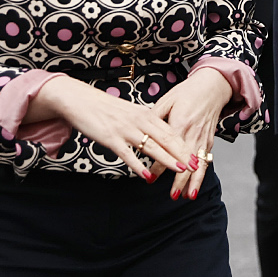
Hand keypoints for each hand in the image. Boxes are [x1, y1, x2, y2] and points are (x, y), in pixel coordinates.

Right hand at [26, 75, 189, 179]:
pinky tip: (146, 176)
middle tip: (194, 165)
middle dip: (182, 153)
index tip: (196, 154)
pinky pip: (128, 154)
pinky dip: (138, 166)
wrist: (81, 100)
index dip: (184, 144)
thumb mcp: (131, 112)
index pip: (171, 131)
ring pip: (151, 147)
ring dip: (166, 160)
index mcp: (146, 114)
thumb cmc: (106, 108)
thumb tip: (159, 135)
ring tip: (179, 170)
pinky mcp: (111, 138)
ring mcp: (125, 130)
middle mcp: (139, 121)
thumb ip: (145, 123)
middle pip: (166, 139)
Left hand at [151, 67, 233, 201]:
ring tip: (188, 196)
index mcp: (180, 123)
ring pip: (200, 164)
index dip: (160, 165)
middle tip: (173, 195)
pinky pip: (205, 159)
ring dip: (195, 182)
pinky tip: (196, 185)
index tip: (150, 177)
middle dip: (181, 180)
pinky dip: (202, 174)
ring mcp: (203, 137)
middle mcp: (193, 133)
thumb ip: (154, 117)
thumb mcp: (167, 100)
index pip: (167, 149)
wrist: (212, 86)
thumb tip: (140, 130)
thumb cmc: (188, 92)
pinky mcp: (209, 139)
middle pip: (186, 161)